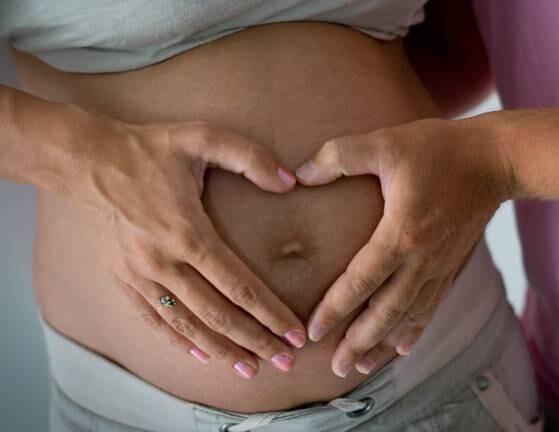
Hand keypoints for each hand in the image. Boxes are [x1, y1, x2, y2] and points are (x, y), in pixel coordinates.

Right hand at [68, 110, 306, 378]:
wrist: (82, 160)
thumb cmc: (147, 147)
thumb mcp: (202, 137)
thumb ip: (250, 157)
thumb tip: (290, 182)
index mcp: (188, 233)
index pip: (239, 285)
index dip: (270, 313)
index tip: (295, 333)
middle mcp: (164, 262)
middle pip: (218, 315)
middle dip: (255, 341)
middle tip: (285, 361)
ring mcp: (140, 276)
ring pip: (187, 326)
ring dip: (222, 351)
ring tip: (251, 368)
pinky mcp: (122, 280)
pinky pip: (154, 321)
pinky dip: (179, 342)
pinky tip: (202, 355)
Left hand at [295, 116, 509, 376]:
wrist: (495, 159)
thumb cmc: (437, 147)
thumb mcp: (384, 143)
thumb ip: (338, 157)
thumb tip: (298, 175)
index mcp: (402, 233)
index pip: (361, 282)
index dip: (335, 309)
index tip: (313, 332)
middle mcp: (423, 259)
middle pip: (386, 313)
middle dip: (359, 343)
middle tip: (334, 368)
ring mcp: (440, 267)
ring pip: (409, 318)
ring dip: (384, 346)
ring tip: (360, 368)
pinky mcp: (452, 266)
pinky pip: (430, 308)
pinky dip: (414, 331)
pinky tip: (401, 349)